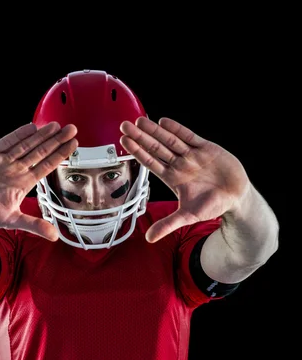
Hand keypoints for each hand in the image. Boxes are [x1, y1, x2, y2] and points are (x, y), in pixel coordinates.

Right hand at [0, 122, 77, 238]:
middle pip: (41, 151)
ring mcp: (4, 160)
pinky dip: (19, 134)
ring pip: (26, 144)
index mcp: (24, 182)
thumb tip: (54, 236)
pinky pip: (7, 142)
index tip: (74, 145)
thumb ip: (33, 225)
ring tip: (56, 125)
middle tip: (72, 129)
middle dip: (56, 140)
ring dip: (41, 135)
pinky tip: (32, 128)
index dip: (60, 155)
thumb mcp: (11, 220)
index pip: (46, 166)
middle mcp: (17, 169)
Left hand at [120, 116, 249, 241]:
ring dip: (155, 131)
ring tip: (140, 121)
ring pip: (170, 140)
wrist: (236, 197)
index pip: (150, 163)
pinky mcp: (206, 148)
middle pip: (156, 148)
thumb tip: (149, 238)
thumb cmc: (211, 206)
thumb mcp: (188, 217)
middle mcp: (179, 164)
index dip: (137, 152)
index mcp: (172, 178)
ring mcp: (192, 155)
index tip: (123, 142)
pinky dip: (177, 129)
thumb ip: (168, 224)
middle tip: (125, 126)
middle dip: (141, 137)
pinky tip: (164, 122)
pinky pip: (189, 136)